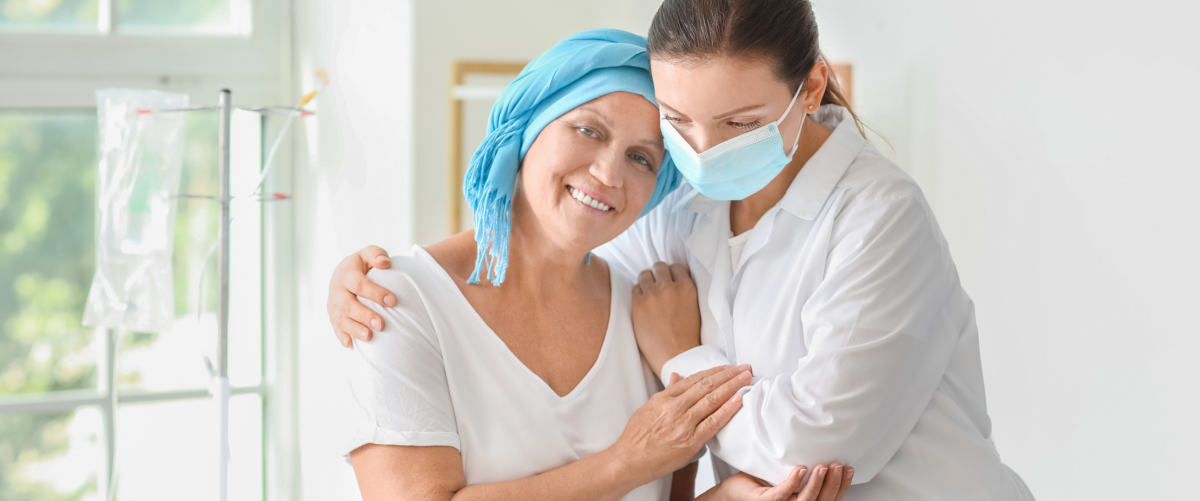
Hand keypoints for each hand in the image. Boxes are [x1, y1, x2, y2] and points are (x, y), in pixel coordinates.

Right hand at [327, 245, 396, 346]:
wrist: (343, 273)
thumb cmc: (361, 265)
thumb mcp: (368, 254)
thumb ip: (377, 255)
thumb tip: (386, 263)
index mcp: (346, 274)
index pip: (359, 284)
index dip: (375, 293)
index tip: (393, 301)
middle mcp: (337, 291)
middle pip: (348, 305)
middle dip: (364, 315)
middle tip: (381, 324)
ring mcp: (333, 305)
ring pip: (340, 319)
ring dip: (354, 329)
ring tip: (369, 337)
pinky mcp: (332, 316)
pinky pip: (335, 328)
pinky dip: (342, 337)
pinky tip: (351, 345)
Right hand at [609, 365, 752, 486]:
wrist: (627, 461)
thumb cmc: (636, 438)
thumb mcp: (648, 408)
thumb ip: (666, 392)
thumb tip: (676, 376)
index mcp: (664, 398)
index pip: (694, 379)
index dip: (714, 371)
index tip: (728, 367)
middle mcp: (674, 407)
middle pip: (707, 385)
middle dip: (728, 374)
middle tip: (744, 367)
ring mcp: (683, 424)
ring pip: (712, 399)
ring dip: (732, 386)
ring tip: (746, 378)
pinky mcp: (689, 441)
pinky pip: (713, 422)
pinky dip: (727, 409)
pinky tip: (738, 400)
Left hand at [632, 262, 701, 375]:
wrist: (676, 355)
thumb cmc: (688, 336)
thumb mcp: (695, 307)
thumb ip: (686, 290)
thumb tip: (678, 277)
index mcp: (687, 287)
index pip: (676, 267)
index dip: (672, 273)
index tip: (670, 280)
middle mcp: (669, 287)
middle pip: (659, 267)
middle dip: (659, 274)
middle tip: (658, 285)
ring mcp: (652, 294)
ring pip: (645, 274)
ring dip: (647, 281)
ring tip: (649, 293)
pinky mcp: (638, 304)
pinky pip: (635, 288)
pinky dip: (638, 293)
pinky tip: (643, 303)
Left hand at [714, 463, 852, 500]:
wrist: (732, 492)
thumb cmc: (760, 484)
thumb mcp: (786, 475)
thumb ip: (803, 469)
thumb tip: (821, 447)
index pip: (829, 499)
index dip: (842, 486)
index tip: (850, 469)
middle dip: (833, 484)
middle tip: (838, 465)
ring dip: (817, 484)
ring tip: (823, 466)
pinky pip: (781, 494)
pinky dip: (793, 482)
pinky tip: (800, 469)